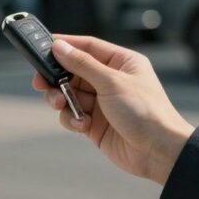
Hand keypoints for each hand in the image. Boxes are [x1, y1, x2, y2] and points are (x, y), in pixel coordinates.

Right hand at [32, 35, 195, 184]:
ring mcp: (102, 103)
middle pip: (73, 71)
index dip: (65, 46)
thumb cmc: (146, 112)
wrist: (159, 153)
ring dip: (61, 100)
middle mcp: (110, 80)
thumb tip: (59, 47)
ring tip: (61, 105)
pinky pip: (72, 115)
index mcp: (121, 62)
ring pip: (68, 94)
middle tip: (40, 83)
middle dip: (56, 78)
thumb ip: (82, 64)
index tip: (43, 47)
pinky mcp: (95, 124)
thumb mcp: (112, 82)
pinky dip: (71, 119)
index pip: (87, 47)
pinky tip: (82, 125)